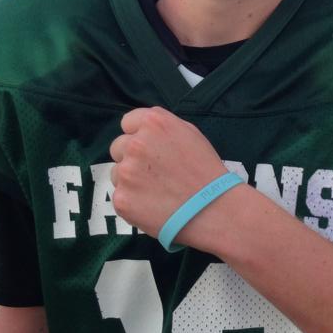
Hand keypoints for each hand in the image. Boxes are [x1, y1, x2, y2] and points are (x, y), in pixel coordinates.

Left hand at [110, 107, 228, 245]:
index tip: (149, 150)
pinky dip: (133, 202)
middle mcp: (135, 143)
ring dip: (131, 180)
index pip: (127, 123)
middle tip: (153, 173)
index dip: (138, 136)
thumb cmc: (206, 170)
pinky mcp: (122, 199)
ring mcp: (126, 172)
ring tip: (157, 191)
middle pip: (118, 147)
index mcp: (153, 122)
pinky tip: (154, 205)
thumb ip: (160, 128)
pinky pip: (121, 197)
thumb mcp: (189, 133)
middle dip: (131, 158)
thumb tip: (140, 132)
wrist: (215, 209)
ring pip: (117, 173)